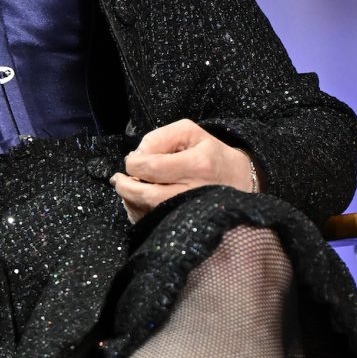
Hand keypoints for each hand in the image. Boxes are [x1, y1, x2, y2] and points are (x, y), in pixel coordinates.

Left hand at [110, 119, 256, 222]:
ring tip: (127, 186)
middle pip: (146, 195)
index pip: (152, 167)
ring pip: (146, 212)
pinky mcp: (182, 225)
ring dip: (128, 199)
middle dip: (125, 186)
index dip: (133, 163)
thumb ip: (159, 138)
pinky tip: (138, 200)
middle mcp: (194, 192)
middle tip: (119, 178)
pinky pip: (150, 223)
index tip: (132, 160)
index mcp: (198, 165)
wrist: (237, 180)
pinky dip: (136, 212)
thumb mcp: (190, 132)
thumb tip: (136, 157)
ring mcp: (188, 212)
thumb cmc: (211, 153)